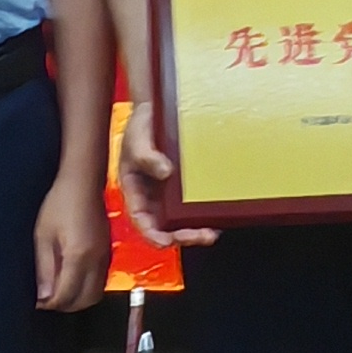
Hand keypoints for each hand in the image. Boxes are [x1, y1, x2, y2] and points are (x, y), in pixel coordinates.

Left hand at [34, 180, 109, 312]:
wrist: (83, 182)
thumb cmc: (60, 203)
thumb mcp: (43, 235)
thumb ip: (44, 268)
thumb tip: (43, 295)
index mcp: (78, 256)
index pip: (66, 296)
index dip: (50, 303)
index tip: (38, 302)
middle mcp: (96, 261)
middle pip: (85, 301)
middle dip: (66, 306)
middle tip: (48, 300)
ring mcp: (104, 257)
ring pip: (96, 294)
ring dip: (78, 299)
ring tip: (59, 291)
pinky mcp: (107, 252)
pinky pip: (100, 281)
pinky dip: (87, 288)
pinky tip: (73, 279)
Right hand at [121, 105, 215, 251]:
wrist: (156, 111)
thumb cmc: (141, 124)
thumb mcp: (137, 137)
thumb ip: (146, 155)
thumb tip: (165, 172)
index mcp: (134, 190)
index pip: (140, 220)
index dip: (151, 235)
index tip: (166, 241)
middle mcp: (151, 196)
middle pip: (163, 227)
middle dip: (182, 237)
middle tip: (202, 236)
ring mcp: (167, 193)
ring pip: (179, 221)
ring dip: (195, 230)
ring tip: (213, 231)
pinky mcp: (183, 187)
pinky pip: (192, 205)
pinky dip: (203, 213)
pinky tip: (217, 213)